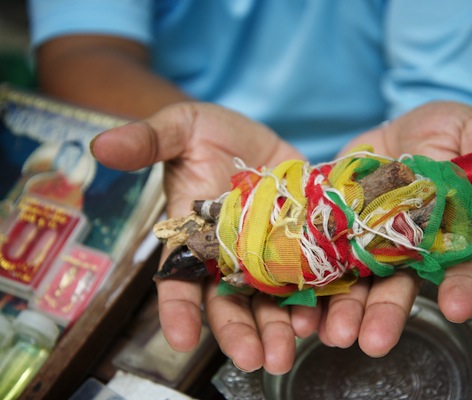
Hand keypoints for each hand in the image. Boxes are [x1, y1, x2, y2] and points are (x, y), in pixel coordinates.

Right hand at [91, 102, 304, 373]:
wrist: (258, 136)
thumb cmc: (209, 134)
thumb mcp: (179, 128)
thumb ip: (147, 140)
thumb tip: (100, 145)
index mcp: (192, 239)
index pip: (178, 280)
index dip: (178, 309)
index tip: (181, 339)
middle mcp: (228, 258)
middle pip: (229, 303)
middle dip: (239, 333)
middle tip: (253, 360)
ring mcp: (267, 256)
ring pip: (270, 302)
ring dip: (280, 328)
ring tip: (290, 349)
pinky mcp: (303, 246)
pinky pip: (310, 279)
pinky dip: (317, 300)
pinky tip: (325, 317)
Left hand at [327, 101, 471, 356]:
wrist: (390, 132)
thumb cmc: (440, 130)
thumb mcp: (469, 129)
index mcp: (447, 229)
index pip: (459, 262)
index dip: (460, 285)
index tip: (456, 309)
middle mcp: (408, 248)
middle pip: (400, 286)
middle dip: (388, 314)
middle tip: (375, 341)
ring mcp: (370, 245)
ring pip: (359, 285)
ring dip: (348, 311)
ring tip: (336, 333)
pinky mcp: (337, 235)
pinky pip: (323, 263)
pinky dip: (313, 287)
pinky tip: (303, 309)